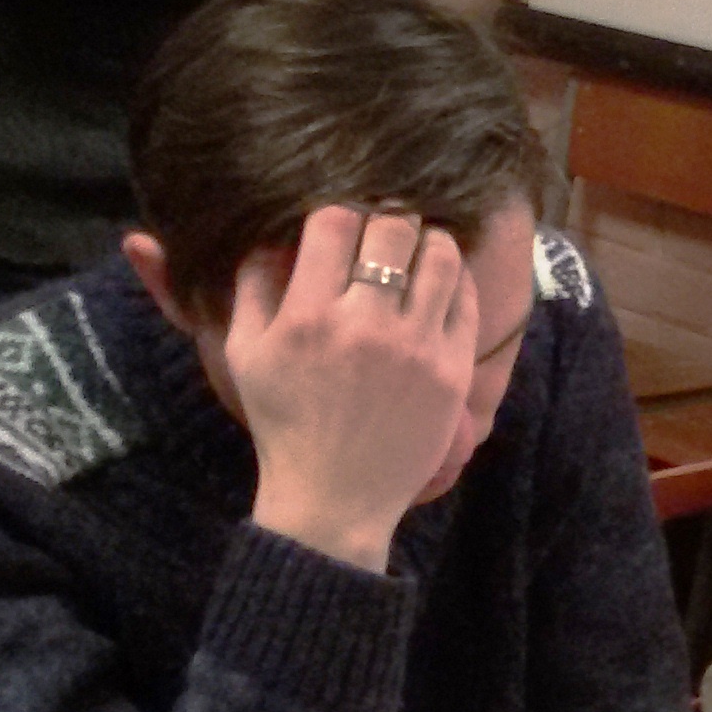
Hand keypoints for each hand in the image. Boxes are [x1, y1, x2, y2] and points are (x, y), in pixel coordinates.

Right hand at [231, 207, 478, 572]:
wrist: (334, 497)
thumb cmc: (284, 421)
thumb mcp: (244, 353)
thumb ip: (252, 284)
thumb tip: (271, 232)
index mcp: (308, 318)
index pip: (335, 222)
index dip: (339, 214)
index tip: (341, 226)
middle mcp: (366, 327)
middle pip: (393, 229)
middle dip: (387, 220)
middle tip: (383, 232)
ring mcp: (417, 348)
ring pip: (441, 256)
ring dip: (429, 242)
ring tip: (417, 249)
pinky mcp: (453, 370)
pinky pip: (466, 300)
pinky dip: (456, 280)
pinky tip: (440, 283)